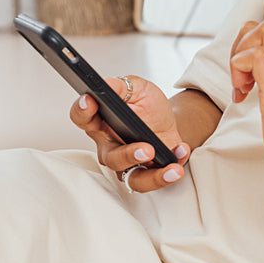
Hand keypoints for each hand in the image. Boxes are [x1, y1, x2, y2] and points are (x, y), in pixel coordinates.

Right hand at [68, 74, 190, 191]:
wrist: (167, 120)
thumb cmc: (146, 106)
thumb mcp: (137, 88)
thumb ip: (121, 85)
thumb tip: (105, 84)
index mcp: (101, 122)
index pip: (83, 117)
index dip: (82, 110)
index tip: (89, 101)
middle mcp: (111, 146)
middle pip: (111, 158)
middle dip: (128, 155)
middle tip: (146, 149)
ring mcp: (129, 162)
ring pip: (133, 178)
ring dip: (152, 177)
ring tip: (171, 168)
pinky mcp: (149, 172)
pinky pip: (158, 177)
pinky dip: (173, 168)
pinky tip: (182, 152)